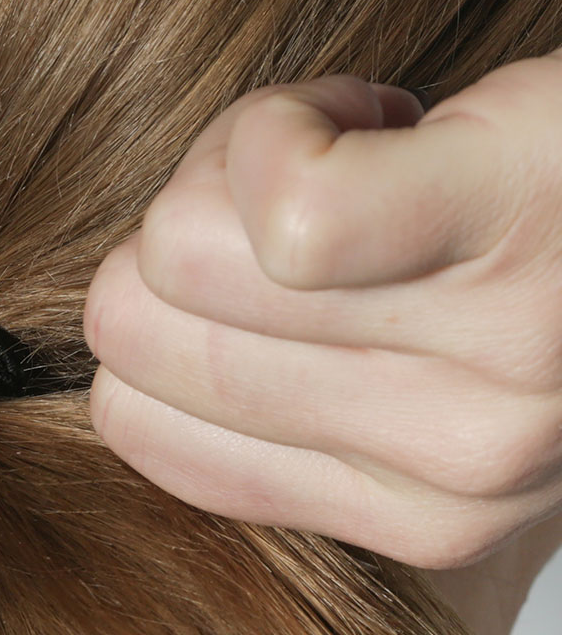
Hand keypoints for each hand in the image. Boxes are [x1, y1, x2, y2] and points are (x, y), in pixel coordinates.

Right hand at [83, 68, 561, 634]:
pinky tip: (374, 113)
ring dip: (238, 162)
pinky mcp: (508, 232)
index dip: (166, 304)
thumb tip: (129, 360)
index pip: (127, 416)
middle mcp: (442, 473)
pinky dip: (280, 128)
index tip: (275, 266)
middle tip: (320, 195)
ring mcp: (483, 371)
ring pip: (179, 248)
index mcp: (407, 521)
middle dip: (186, 223)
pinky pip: (289, 209)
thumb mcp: (436, 377)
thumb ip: (290, 407)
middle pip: (131, 319)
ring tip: (368, 152)